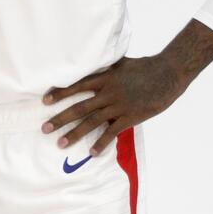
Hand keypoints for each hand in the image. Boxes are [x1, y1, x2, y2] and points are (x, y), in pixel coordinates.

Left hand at [42, 55, 184, 155]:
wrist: (168, 73)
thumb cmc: (144, 66)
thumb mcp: (120, 63)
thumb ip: (105, 66)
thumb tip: (91, 60)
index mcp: (104, 78)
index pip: (76, 86)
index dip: (60, 93)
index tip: (44, 100)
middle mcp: (107, 93)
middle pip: (79, 108)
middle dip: (60, 118)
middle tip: (44, 128)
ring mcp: (118, 106)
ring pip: (92, 122)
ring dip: (75, 133)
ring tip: (60, 143)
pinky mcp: (130, 117)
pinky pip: (112, 132)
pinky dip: (101, 143)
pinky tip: (92, 153)